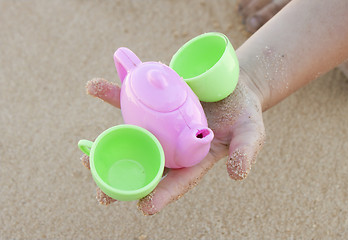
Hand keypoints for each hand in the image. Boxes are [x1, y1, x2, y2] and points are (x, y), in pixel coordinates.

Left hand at [80, 73, 265, 214]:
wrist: (234, 85)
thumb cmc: (244, 113)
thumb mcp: (251, 132)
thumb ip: (245, 152)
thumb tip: (238, 174)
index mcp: (193, 159)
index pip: (176, 181)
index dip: (162, 195)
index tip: (145, 208)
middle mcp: (171, 145)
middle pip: (145, 165)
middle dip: (122, 180)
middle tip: (100, 193)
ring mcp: (160, 124)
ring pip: (130, 136)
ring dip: (104, 143)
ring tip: (83, 150)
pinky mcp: (154, 102)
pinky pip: (131, 99)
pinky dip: (113, 94)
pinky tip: (94, 88)